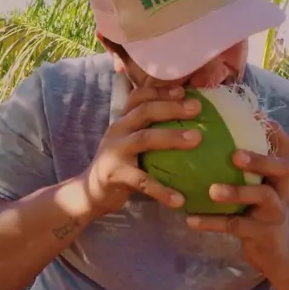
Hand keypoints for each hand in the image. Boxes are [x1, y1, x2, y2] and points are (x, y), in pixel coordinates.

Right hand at [82, 85, 202, 215]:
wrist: (91, 191)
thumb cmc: (121, 163)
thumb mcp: (131, 140)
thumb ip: (151, 129)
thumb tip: (190, 120)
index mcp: (124, 119)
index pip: (140, 96)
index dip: (161, 90)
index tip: (184, 90)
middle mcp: (118, 130)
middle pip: (145, 111)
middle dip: (172, 107)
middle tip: (197, 108)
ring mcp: (115, 151)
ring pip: (145, 138)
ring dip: (172, 137)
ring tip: (197, 139)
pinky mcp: (115, 174)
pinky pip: (142, 181)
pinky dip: (161, 190)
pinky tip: (179, 199)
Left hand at [186, 121, 288, 280]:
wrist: (275, 255)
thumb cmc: (255, 212)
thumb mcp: (254, 187)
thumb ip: (240, 166)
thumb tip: (204, 135)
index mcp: (278, 175)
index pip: (284, 146)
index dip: (273, 129)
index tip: (254, 113)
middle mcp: (281, 190)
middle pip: (281, 168)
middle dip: (259, 159)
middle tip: (234, 154)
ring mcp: (274, 213)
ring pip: (262, 198)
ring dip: (236, 192)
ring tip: (211, 191)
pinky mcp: (262, 234)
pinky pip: (236, 226)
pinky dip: (212, 222)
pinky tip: (191, 220)